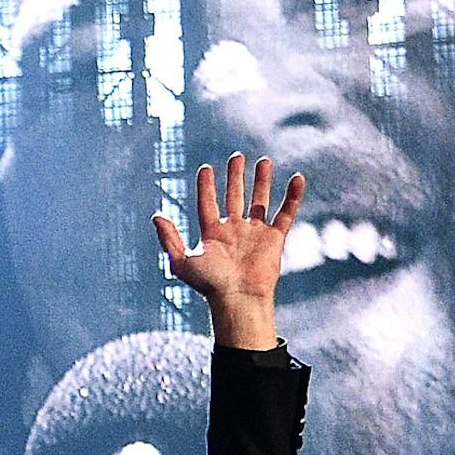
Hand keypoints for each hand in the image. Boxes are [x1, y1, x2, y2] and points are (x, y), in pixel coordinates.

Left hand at [153, 153, 305, 349]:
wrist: (238, 298)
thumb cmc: (209, 284)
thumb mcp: (181, 262)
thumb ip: (169, 239)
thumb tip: (156, 217)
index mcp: (212, 234)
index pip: (208, 203)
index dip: (206, 186)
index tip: (206, 168)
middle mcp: (234, 231)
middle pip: (234, 197)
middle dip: (235, 177)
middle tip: (237, 157)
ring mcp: (255, 233)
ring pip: (260, 201)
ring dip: (262, 181)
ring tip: (264, 161)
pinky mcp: (275, 238)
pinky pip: (286, 213)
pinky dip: (293, 196)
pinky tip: (298, 178)